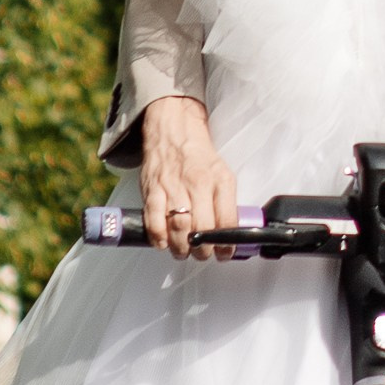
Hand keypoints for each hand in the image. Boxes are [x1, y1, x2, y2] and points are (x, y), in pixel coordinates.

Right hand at [140, 95, 238, 262]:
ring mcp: (173, 187)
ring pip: (179, 227)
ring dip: (181, 248)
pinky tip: (163, 243)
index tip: (225, 253)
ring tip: (184, 252)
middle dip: (203, 251)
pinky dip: (158, 237)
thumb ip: (226, 202)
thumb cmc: (199, 156)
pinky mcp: (152, 189)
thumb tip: (232, 234)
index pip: (227, 221)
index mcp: (219, 181)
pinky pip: (154, 220)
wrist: (173, 130)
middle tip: (203, 254)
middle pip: (202, 229)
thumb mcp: (222, 174)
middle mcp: (197, 184)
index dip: (227, 245)